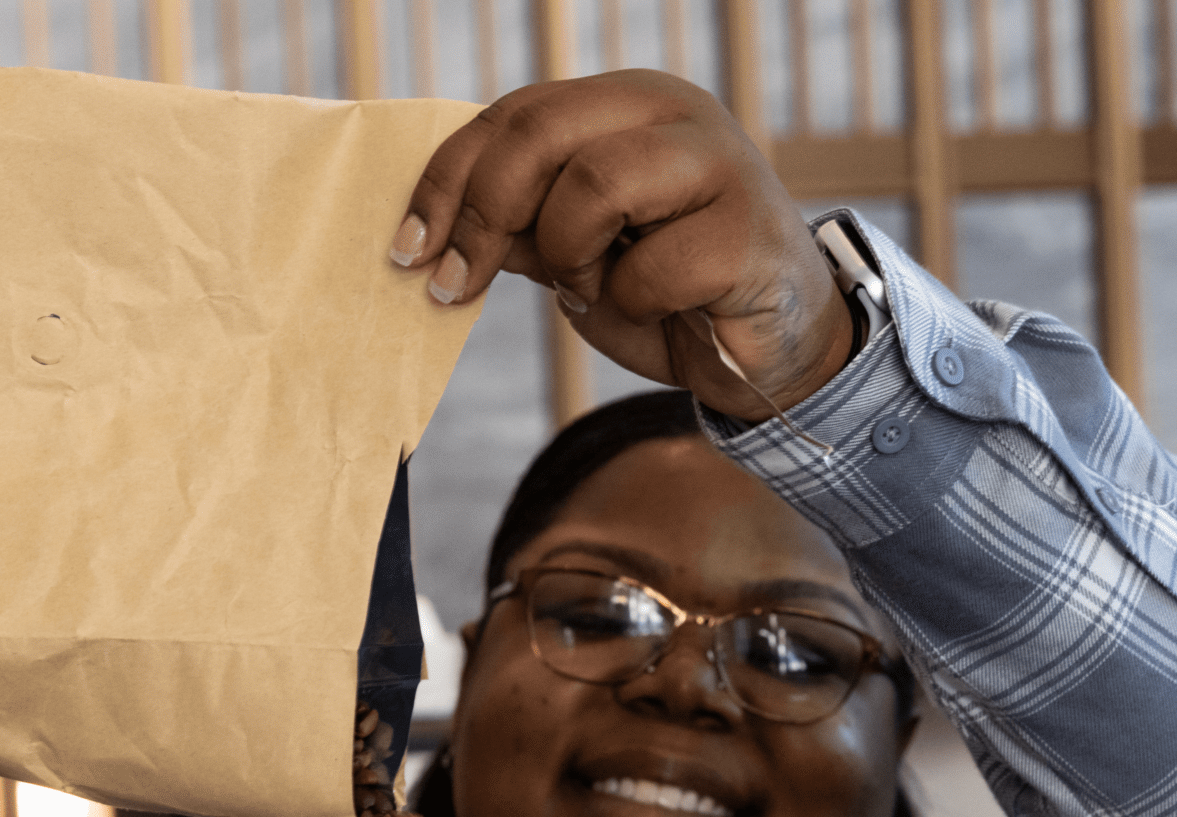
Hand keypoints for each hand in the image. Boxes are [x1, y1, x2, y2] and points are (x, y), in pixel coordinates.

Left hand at [391, 70, 854, 421]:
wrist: (772, 352)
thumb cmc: (668, 295)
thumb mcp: (573, 254)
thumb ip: (515, 227)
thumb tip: (429, 233)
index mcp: (625, 104)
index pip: (513, 115)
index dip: (446, 180)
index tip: (404, 250)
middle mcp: (673, 114)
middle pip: (540, 132)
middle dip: (480, 215)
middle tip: (452, 285)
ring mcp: (719, 163)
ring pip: (592, 186)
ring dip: (570, 257)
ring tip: (597, 286)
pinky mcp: (747, 231)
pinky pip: (649, 267)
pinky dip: (633, 303)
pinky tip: (663, 308)